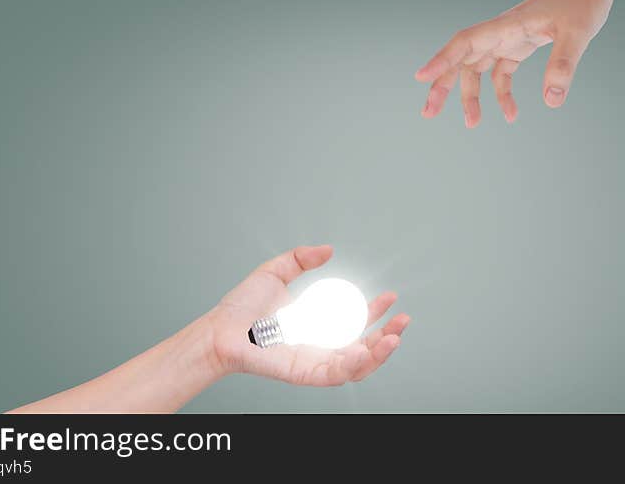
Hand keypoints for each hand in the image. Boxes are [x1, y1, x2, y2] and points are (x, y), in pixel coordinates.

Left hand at [207, 245, 409, 385]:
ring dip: (379, 355)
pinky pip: (334, 375)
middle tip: (404, 320)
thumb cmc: (242, 307)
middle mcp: (320, 346)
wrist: (220, 328)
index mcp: (318, 325)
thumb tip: (328, 249)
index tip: (392, 297)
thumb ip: (301, 259)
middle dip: (389, 337)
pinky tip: (363, 349)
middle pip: (364, 348)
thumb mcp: (276, 271)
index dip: (377, 312)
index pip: (356, 322)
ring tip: (393, 338)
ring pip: (357, 367)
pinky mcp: (304, 374)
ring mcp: (314, 362)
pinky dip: (353, 365)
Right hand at [415, 0, 613, 125]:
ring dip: (469, 96)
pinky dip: (501, 95)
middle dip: (442, 85)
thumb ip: (563, 65)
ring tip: (472, 123)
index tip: (421, 77)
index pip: (464, 43)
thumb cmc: (582, 3)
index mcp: (505, 26)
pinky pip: (500, 74)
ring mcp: (506, 41)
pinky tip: (511, 115)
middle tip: (428, 113)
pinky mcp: (517, 48)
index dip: (441, 60)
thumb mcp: (578, 34)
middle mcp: (499, 34)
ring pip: (476, 70)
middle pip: (460, 59)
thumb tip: (551, 101)